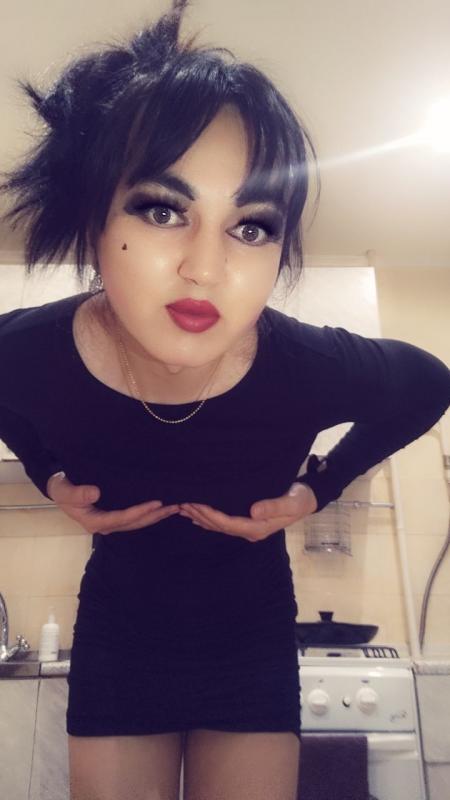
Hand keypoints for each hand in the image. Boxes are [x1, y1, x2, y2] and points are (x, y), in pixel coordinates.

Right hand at [46, 471, 179, 534]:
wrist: (60, 489)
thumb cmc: (63, 490)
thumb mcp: (65, 491)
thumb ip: (79, 493)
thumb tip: (96, 493)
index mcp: (95, 522)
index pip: (122, 518)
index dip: (140, 511)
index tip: (156, 504)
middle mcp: (106, 525)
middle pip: (135, 523)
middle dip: (155, 515)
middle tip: (175, 506)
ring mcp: (112, 522)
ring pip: (138, 522)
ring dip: (157, 515)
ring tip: (175, 507)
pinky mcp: (115, 516)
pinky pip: (136, 517)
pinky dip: (150, 513)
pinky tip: (163, 507)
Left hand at [179, 482, 317, 542]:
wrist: (307, 499)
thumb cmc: (299, 498)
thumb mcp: (291, 502)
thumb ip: (274, 506)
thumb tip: (254, 511)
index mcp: (258, 528)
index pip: (229, 524)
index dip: (211, 515)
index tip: (195, 505)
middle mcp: (250, 531)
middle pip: (220, 526)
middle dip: (200, 515)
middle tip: (182, 503)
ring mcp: (248, 528)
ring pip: (219, 526)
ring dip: (201, 518)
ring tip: (182, 508)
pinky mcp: (248, 521)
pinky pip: (224, 523)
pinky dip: (208, 519)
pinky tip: (195, 516)